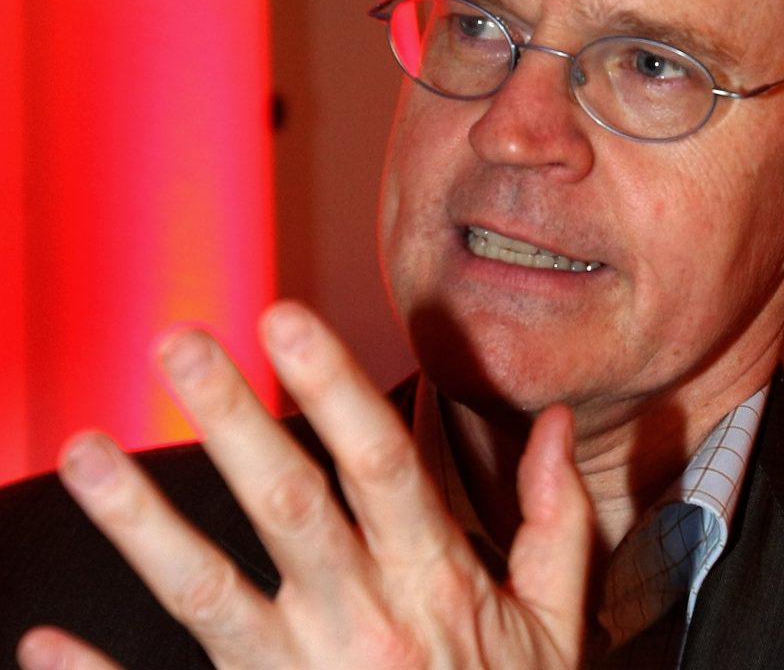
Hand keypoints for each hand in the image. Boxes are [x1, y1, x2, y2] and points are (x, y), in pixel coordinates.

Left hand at [16, 301, 594, 668]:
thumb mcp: (552, 626)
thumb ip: (555, 523)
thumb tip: (556, 425)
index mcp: (432, 583)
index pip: (382, 468)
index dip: (333, 391)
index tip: (284, 322)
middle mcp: (358, 621)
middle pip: (287, 507)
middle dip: (231, 422)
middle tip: (177, 347)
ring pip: (209, 594)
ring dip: (143, 523)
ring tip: (84, 455)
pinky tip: (40, 645)